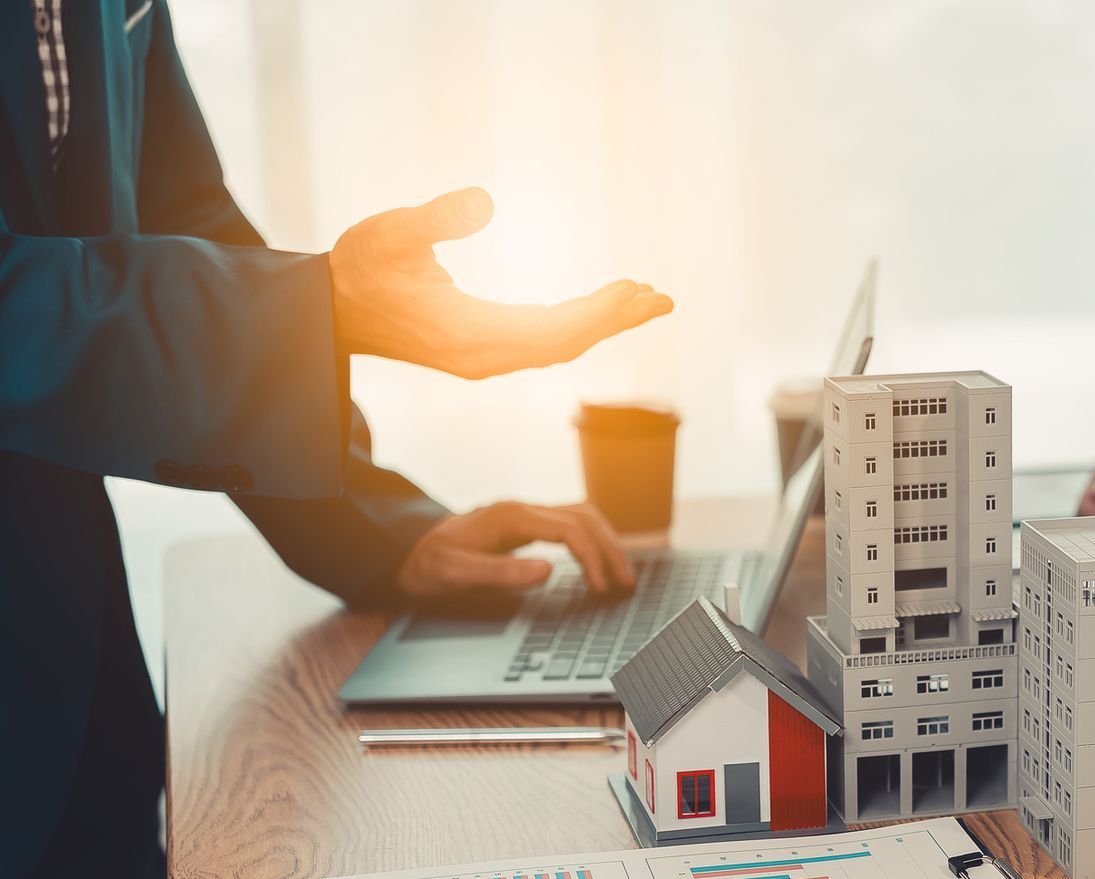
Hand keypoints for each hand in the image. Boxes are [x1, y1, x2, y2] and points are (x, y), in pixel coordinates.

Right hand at [330, 188, 672, 379]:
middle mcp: (483, 358)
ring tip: (645, 299)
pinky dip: (577, 325)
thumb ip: (434, 218)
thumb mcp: (388, 233)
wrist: (329, 310)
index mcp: (467, 335)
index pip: (551, 331)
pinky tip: (599, 309)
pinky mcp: (481, 353)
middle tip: (663, 298)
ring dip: (601, 323)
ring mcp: (483, 360)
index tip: (635, 290)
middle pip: (566, 343)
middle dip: (615, 320)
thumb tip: (485, 199)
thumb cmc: (359, 267)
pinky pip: (543, 343)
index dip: (597, 314)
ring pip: (558, 345)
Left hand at [395, 502, 634, 597]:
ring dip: (607, 542)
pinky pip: (573, 523)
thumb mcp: (456, 573)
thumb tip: (547, 571)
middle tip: (626, 583)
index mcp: (511, 517)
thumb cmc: (429, 563)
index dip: (591, 558)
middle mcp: (524, 509)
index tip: (601, 587)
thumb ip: (500, 572)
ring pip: (583, 517)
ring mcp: (527, 514)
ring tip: (621, 573)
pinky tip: (600, 559)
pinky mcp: (528, 524)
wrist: (409, 550)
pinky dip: (594, 540)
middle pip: (584, 519)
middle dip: (610, 550)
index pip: (569, 530)